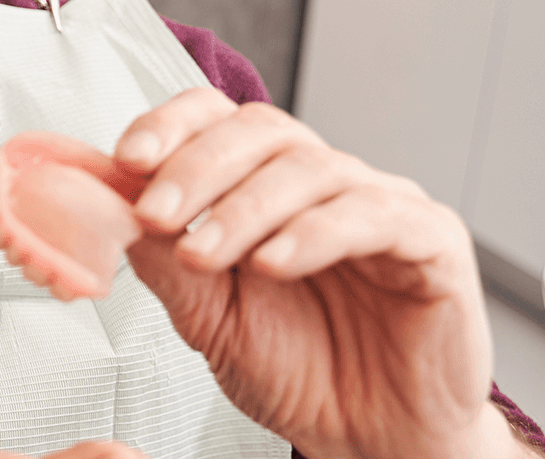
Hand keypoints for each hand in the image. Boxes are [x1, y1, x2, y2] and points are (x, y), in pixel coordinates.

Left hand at [104, 88, 533, 458]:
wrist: (371, 441)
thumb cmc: (298, 371)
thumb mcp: (208, 320)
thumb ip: (165, 263)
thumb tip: (111, 209)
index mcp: (264, 185)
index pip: (218, 118)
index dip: (171, 126)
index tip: (126, 158)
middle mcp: (323, 182)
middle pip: (260, 131)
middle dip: (196, 168)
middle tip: (154, 214)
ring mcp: (382, 204)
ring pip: (311, 168)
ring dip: (243, 209)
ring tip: (203, 256)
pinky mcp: (433, 242)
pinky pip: (377, 215)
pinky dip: (316, 233)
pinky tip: (275, 262)